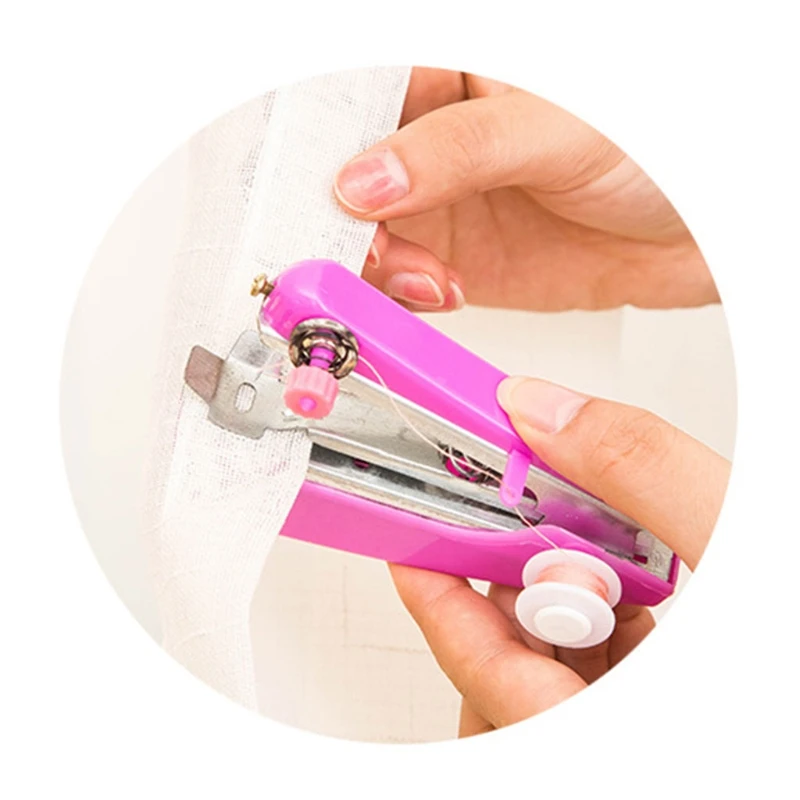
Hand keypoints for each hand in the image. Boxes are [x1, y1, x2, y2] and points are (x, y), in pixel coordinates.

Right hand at [339, 68, 716, 311]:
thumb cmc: (650, 151)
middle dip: (344, 224)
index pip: (354, 104)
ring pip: (362, 240)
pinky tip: (439, 293)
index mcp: (446, 80)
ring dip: (376, 270)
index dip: (323, 148)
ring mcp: (436, 207)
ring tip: (426, 278)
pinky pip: (399, 284)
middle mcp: (429, 145)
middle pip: (342, 182)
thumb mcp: (553, 130)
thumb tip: (368, 179)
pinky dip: (402, 301)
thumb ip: (458, 151)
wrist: (693, 233)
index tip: (320, 193)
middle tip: (364, 251)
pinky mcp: (450, 263)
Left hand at [389, 377, 730, 735]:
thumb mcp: (735, 541)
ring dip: (555, 607)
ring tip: (590, 560)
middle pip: (504, 678)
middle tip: (525, 541)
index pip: (486, 677)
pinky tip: (631, 592)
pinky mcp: (639, 717)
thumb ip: (641, 472)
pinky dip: (597, 627)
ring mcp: (616, 730)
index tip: (412, 547)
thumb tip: (542, 411)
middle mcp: (600, 737)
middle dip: (507, 597)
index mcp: (607, 728)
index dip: (439, 603)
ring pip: (545, 679)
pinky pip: (588, 680)